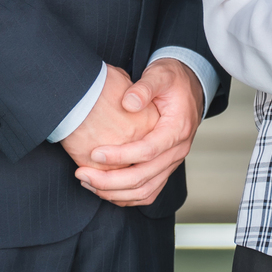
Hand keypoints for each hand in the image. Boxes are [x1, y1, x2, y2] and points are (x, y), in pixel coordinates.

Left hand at [72, 58, 204, 207]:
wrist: (189, 87)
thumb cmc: (172, 80)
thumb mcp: (160, 74)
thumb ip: (145, 87)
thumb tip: (128, 103)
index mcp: (178, 129)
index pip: (148, 151)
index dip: (120, 156)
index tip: (94, 154)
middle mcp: (178, 150)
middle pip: (144, 177)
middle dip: (109, 181)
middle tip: (82, 174)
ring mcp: (172, 162)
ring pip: (144, 191)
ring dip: (114, 192)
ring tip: (87, 182)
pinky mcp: (165, 168)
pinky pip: (147, 192)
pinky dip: (124, 197)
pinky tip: (102, 189)